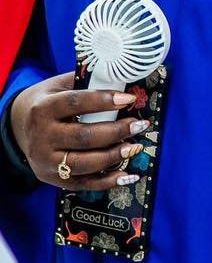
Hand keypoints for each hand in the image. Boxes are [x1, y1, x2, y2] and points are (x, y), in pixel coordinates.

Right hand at [9, 73, 148, 190]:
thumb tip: (124, 79)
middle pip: (83, 137)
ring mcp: (45, 161)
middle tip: (139, 125)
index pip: (75, 104)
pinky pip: (82, 183)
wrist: (20, 125)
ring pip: (83, 163)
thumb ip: (87, 83)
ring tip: (135, 147)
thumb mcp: (61, 86)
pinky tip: (128, 175)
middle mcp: (42, 137)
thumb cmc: (50, 102)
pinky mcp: (52, 178)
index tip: (129, 99)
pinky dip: (107, 181)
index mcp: (43, 109)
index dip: (103, 101)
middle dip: (116, 132)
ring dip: (114, 156)